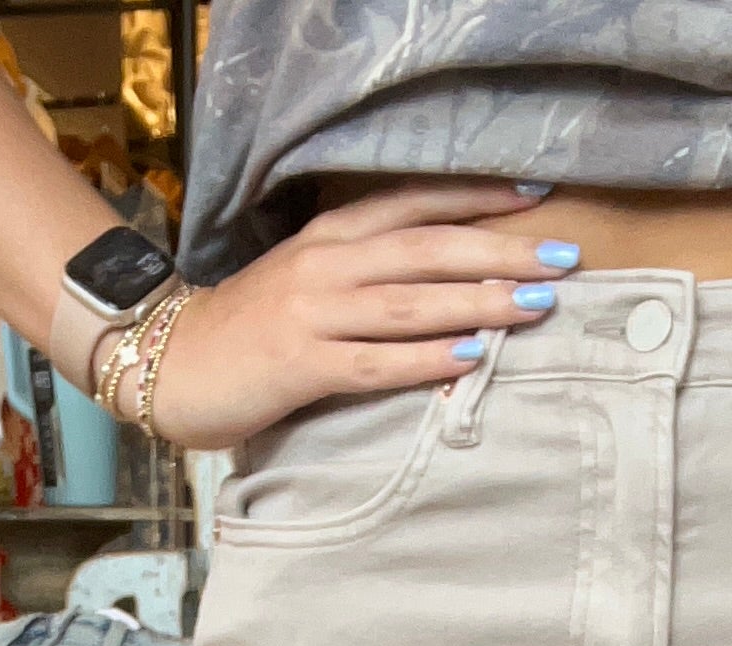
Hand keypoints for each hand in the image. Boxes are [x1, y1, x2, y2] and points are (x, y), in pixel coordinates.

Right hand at [146, 183, 577, 448]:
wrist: (170, 362)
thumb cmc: (250, 330)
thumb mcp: (308, 282)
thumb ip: (366, 276)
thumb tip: (445, 285)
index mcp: (331, 235)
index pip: (415, 204)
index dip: (477, 198)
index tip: (536, 193)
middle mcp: (326, 264)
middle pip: (427, 248)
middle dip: (500, 252)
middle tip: (561, 257)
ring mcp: (312, 312)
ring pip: (409, 302)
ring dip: (479, 302)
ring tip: (536, 304)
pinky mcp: (299, 365)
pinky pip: (375, 362)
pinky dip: (425, 360)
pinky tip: (469, 359)